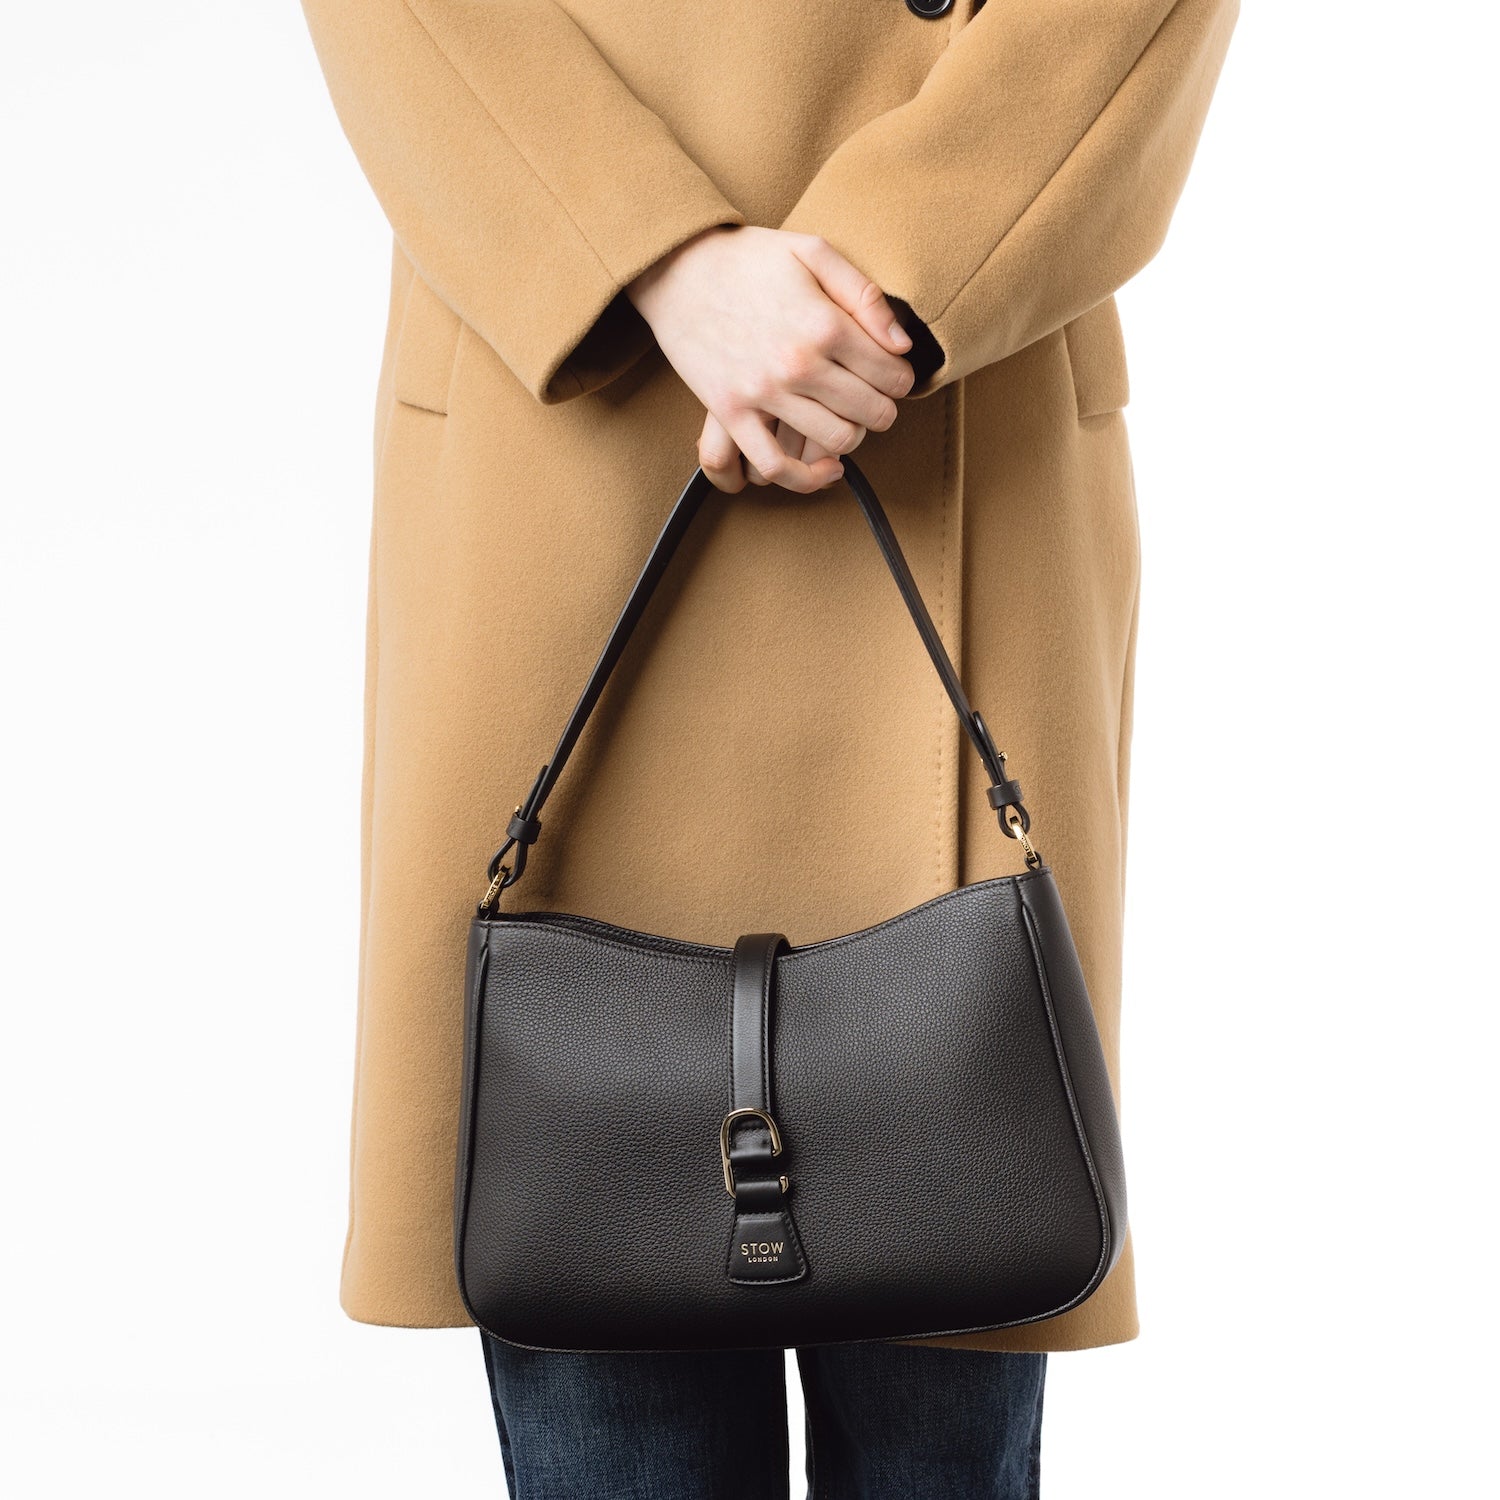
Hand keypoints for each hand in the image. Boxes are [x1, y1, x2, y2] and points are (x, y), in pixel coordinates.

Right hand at [626, 226, 915, 493]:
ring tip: (850, 421)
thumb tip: (901, 345)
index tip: (893, 374)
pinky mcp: (731, 413)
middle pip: (871, 411)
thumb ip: (864, 295)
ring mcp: (763, 394)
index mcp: (824, 323)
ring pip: (836, 440)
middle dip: (884, 408)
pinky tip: (826, 469)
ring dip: (854, 437)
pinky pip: (776, 466)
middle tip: (876, 399)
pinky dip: (807, 478)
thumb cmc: (749, 258)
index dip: (901, 377)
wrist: (677, 268)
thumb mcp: (813, 253)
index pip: (891, 372)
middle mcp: (798, 363)